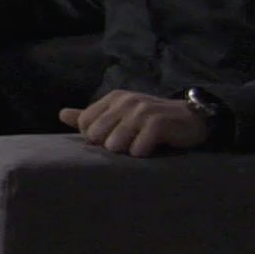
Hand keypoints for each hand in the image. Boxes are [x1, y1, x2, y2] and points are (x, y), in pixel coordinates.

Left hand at [58, 90, 210, 157]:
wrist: (192, 118)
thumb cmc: (153, 120)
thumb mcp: (120, 114)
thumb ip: (91, 116)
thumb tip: (62, 114)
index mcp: (113, 98)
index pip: (85, 125)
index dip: (97, 138)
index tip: (116, 137)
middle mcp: (125, 101)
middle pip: (96, 137)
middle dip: (112, 146)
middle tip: (132, 142)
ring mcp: (141, 111)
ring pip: (114, 146)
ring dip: (129, 152)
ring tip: (143, 144)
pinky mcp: (157, 124)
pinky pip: (137, 151)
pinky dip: (145, 154)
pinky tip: (155, 147)